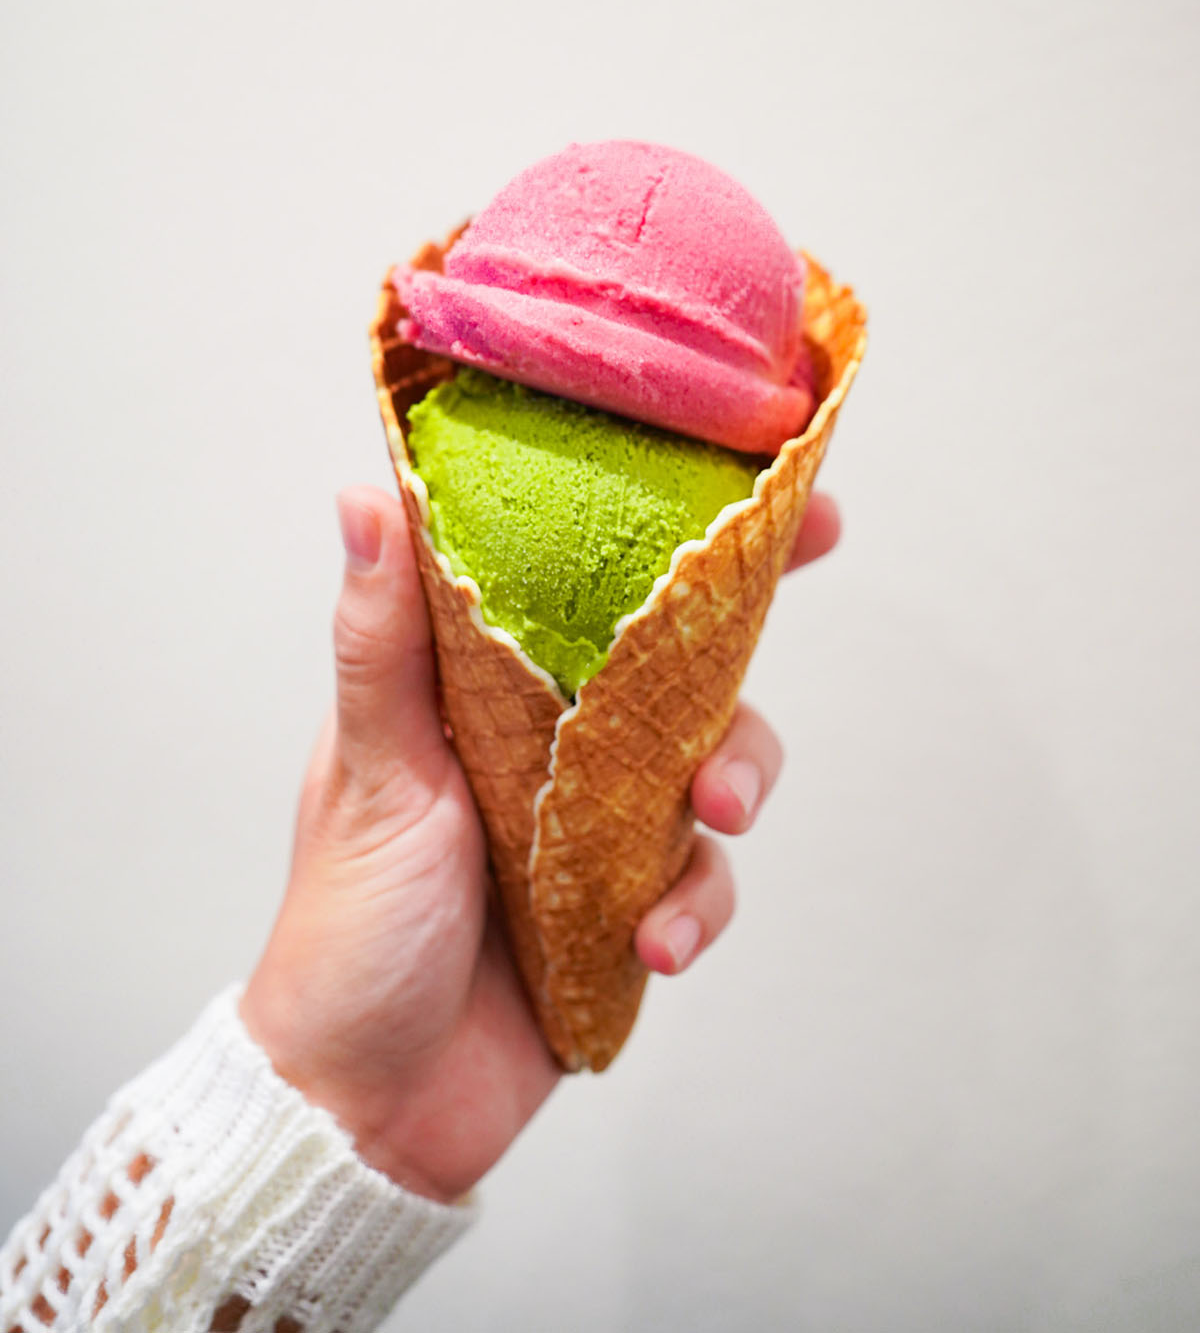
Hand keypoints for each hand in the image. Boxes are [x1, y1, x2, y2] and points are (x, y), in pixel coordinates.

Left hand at [241, 487, 839, 1203]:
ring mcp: (601, 824)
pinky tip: (655, 940)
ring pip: (715, 762)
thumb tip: (367, 494)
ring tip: (714, 817)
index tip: (756, 473)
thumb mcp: (373, 771)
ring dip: (735, 779)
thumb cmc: (348, 927)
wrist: (369, 1102)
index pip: (582, 575)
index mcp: (488, 683)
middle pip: (679, 657)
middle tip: (797, 596)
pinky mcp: (631, 905)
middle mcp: (555, 740)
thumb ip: (383, 642)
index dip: (668, 521)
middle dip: (745, 635)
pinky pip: (703, 882)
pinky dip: (696, 904)